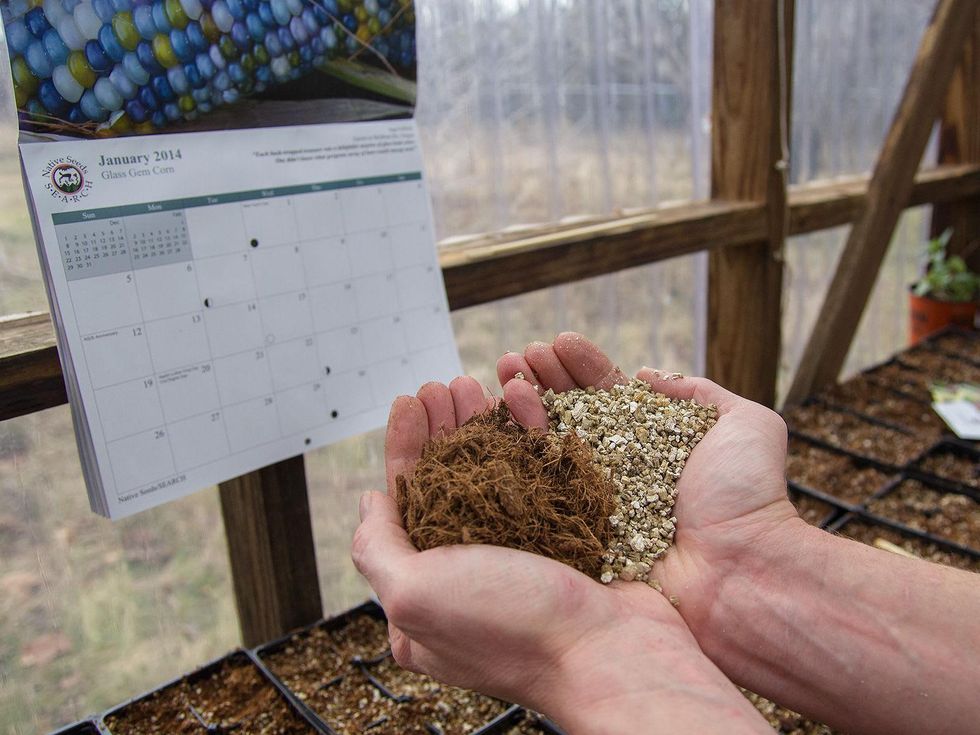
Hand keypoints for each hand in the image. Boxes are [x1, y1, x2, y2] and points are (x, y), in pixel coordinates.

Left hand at [350, 377, 768, 732]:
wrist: (612, 655)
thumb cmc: (511, 629)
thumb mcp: (416, 594)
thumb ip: (379, 548)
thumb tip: (372, 504)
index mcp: (429, 590)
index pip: (405, 505)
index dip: (405, 448)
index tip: (410, 400)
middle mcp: (474, 572)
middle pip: (450, 483)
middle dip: (444, 428)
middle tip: (447, 384)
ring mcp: (524, 554)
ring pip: (496, 474)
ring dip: (485, 425)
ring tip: (481, 383)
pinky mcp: (568, 538)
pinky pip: (543, 477)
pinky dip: (530, 437)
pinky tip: (523, 401)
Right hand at [496, 333, 800, 637]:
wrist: (740, 566)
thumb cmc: (748, 494)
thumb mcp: (747, 423)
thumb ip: (700, 391)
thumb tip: (649, 374)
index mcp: (653, 439)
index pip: (608, 394)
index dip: (582, 367)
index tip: (558, 341)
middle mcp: (619, 465)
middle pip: (571, 413)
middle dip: (544, 379)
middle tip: (518, 354)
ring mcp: (595, 497)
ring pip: (550, 443)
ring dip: (524, 404)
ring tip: (505, 371)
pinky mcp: (577, 529)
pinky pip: (541, 485)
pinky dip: (518, 449)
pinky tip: (503, 414)